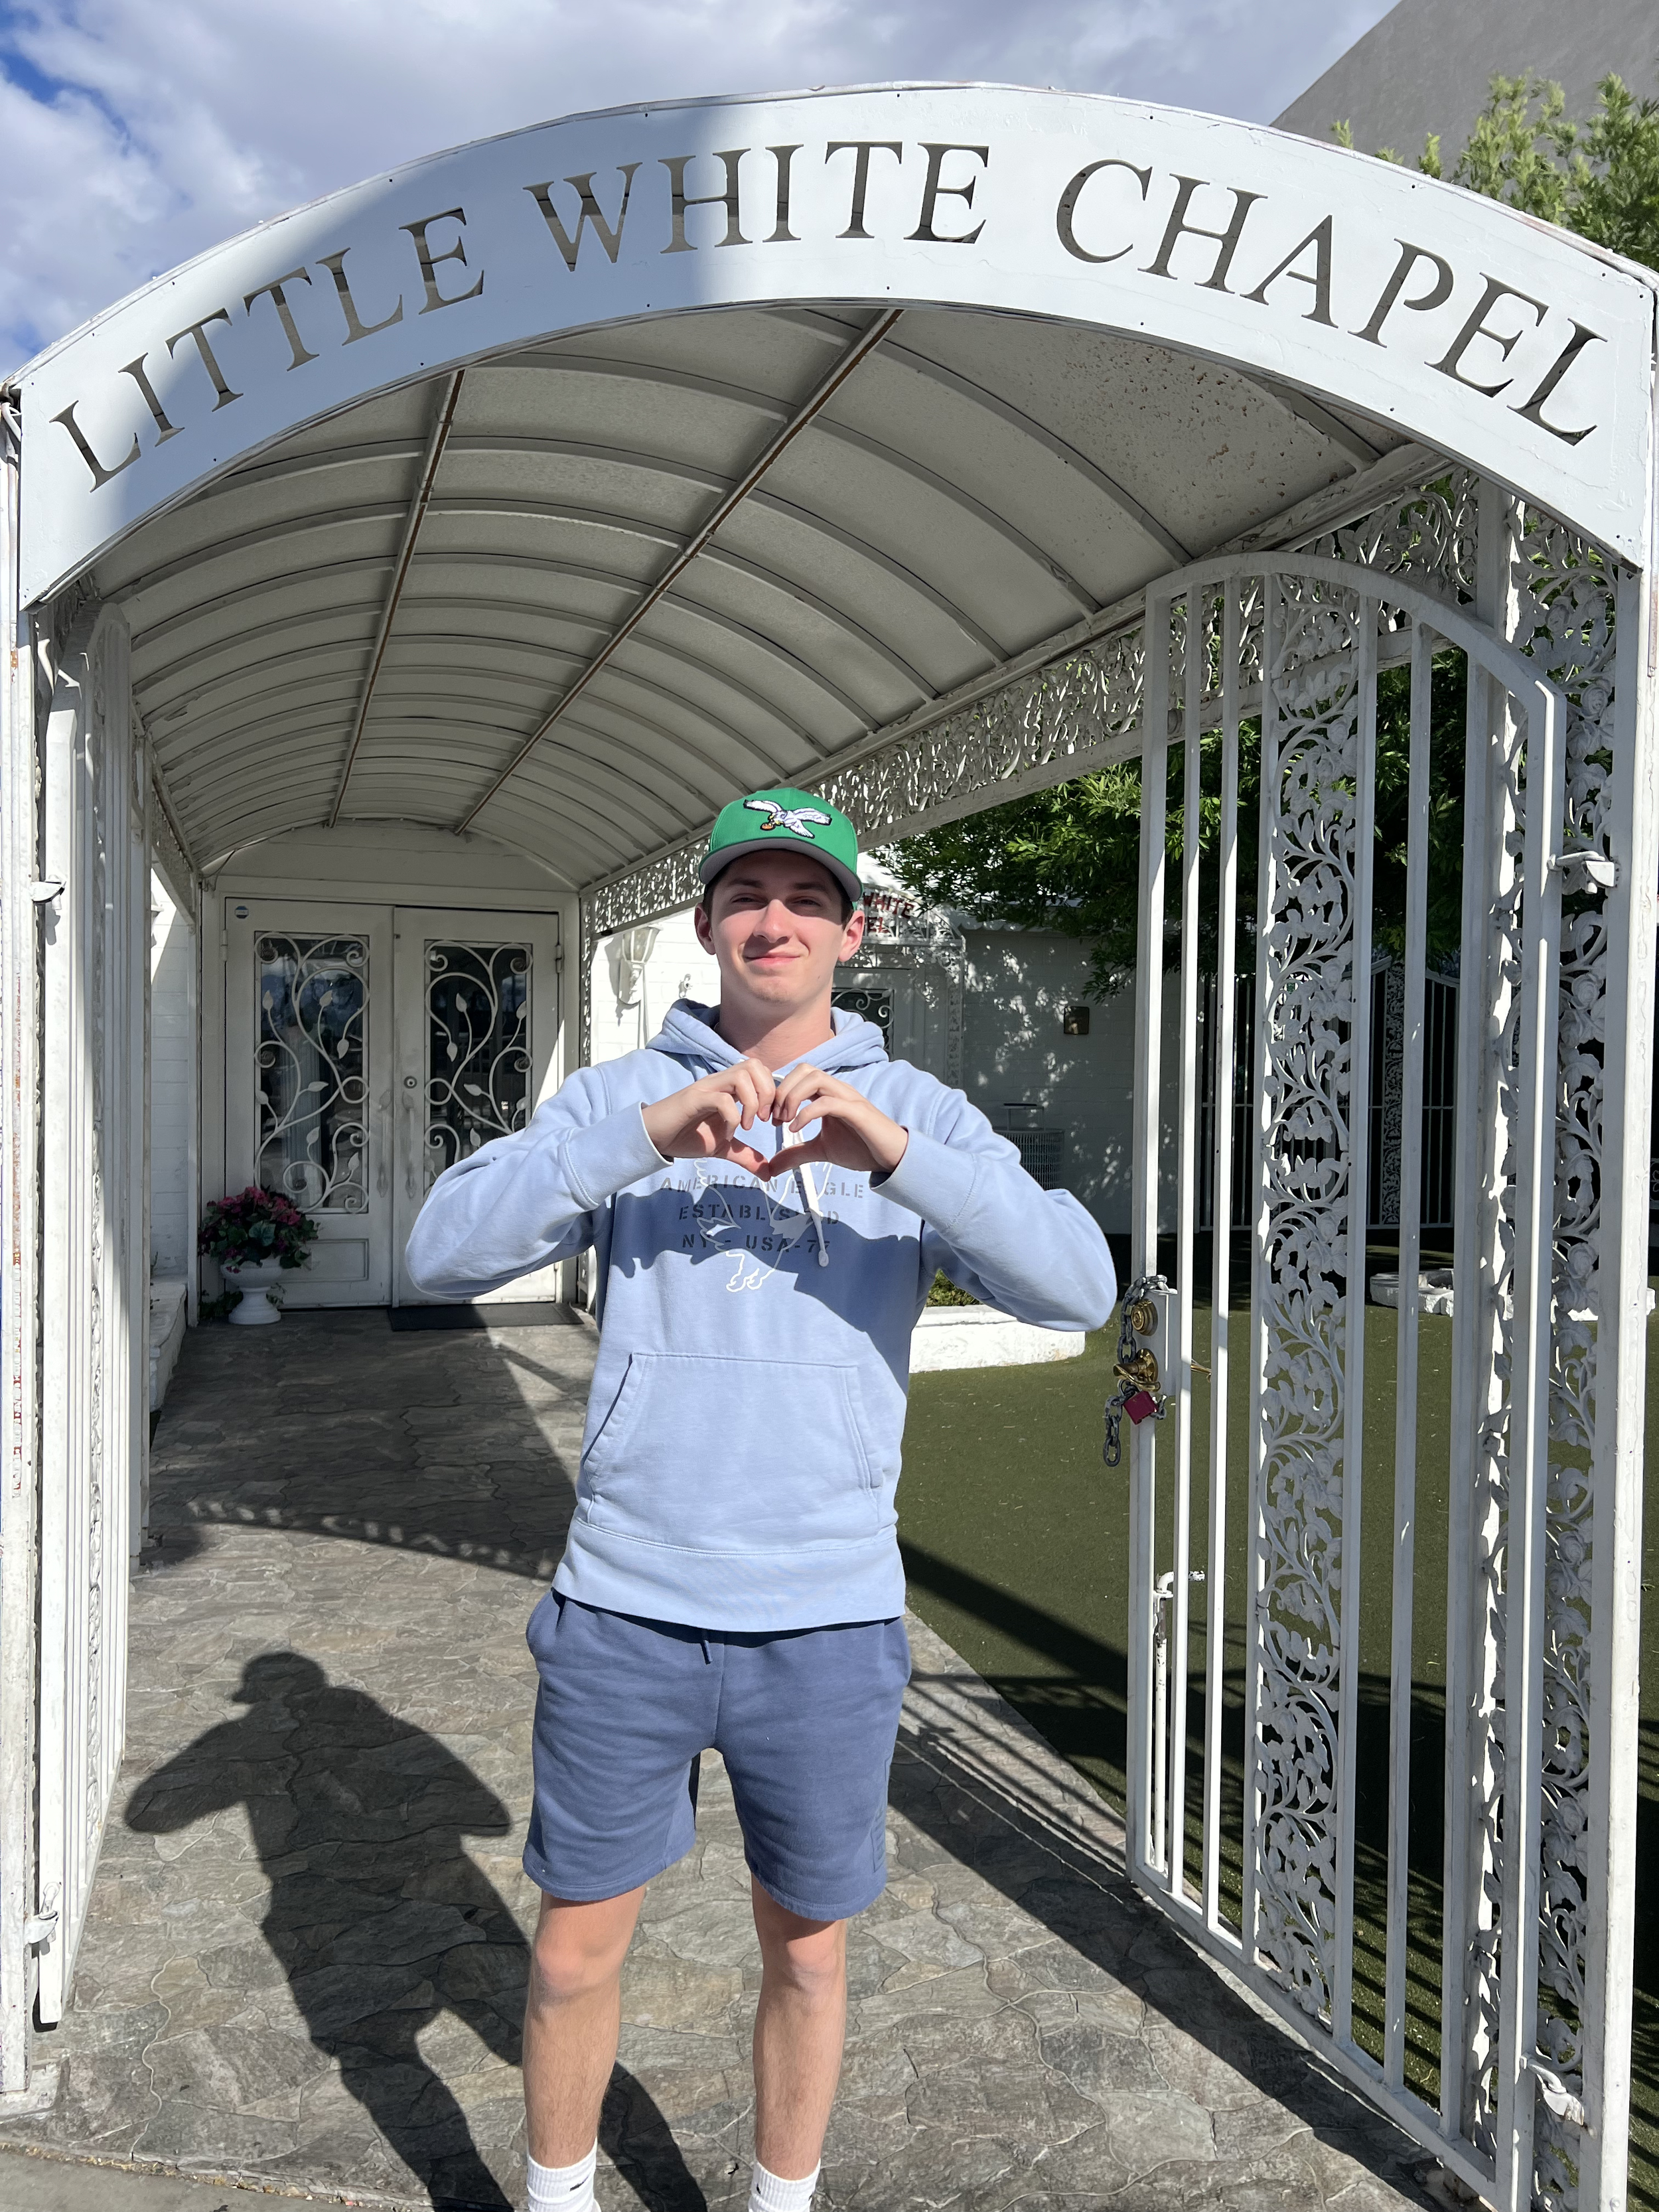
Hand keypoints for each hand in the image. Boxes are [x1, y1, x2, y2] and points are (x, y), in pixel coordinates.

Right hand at [641, 1061, 777, 1174]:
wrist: (655, 1138)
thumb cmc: (686, 1136)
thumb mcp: (723, 1148)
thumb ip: (746, 1156)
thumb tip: (768, 1172)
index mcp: (729, 1088)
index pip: (760, 1071)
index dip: (773, 1093)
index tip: (772, 1120)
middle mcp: (719, 1082)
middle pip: (754, 1066)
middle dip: (767, 1093)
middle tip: (764, 1120)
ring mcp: (706, 1089)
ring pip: (741, 1075)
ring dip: (752, 1102)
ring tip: (747, 1126)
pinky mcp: (694, 1099)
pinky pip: (722, 1099)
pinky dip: (732, 1118)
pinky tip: (727, 1134)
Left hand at [758, 1065, 908, 1178]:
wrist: (891, 1158)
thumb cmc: (861, 1148)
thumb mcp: (821, 1150)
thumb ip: (796, 1153)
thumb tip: (772, 1166)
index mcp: (828, 1094)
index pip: (799, 1075)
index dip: (779, 1091)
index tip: (771, 1118)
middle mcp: (838, 1090)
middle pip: (804, 1069)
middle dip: (783, 1090)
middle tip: (775, 1117)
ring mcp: (848, 1098)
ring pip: (815, 1078)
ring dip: (793, 1097)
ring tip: (785, 1121)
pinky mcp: (857, 1112)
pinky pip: (828, 1101)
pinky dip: (807, 1113)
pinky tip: (796, 1129)